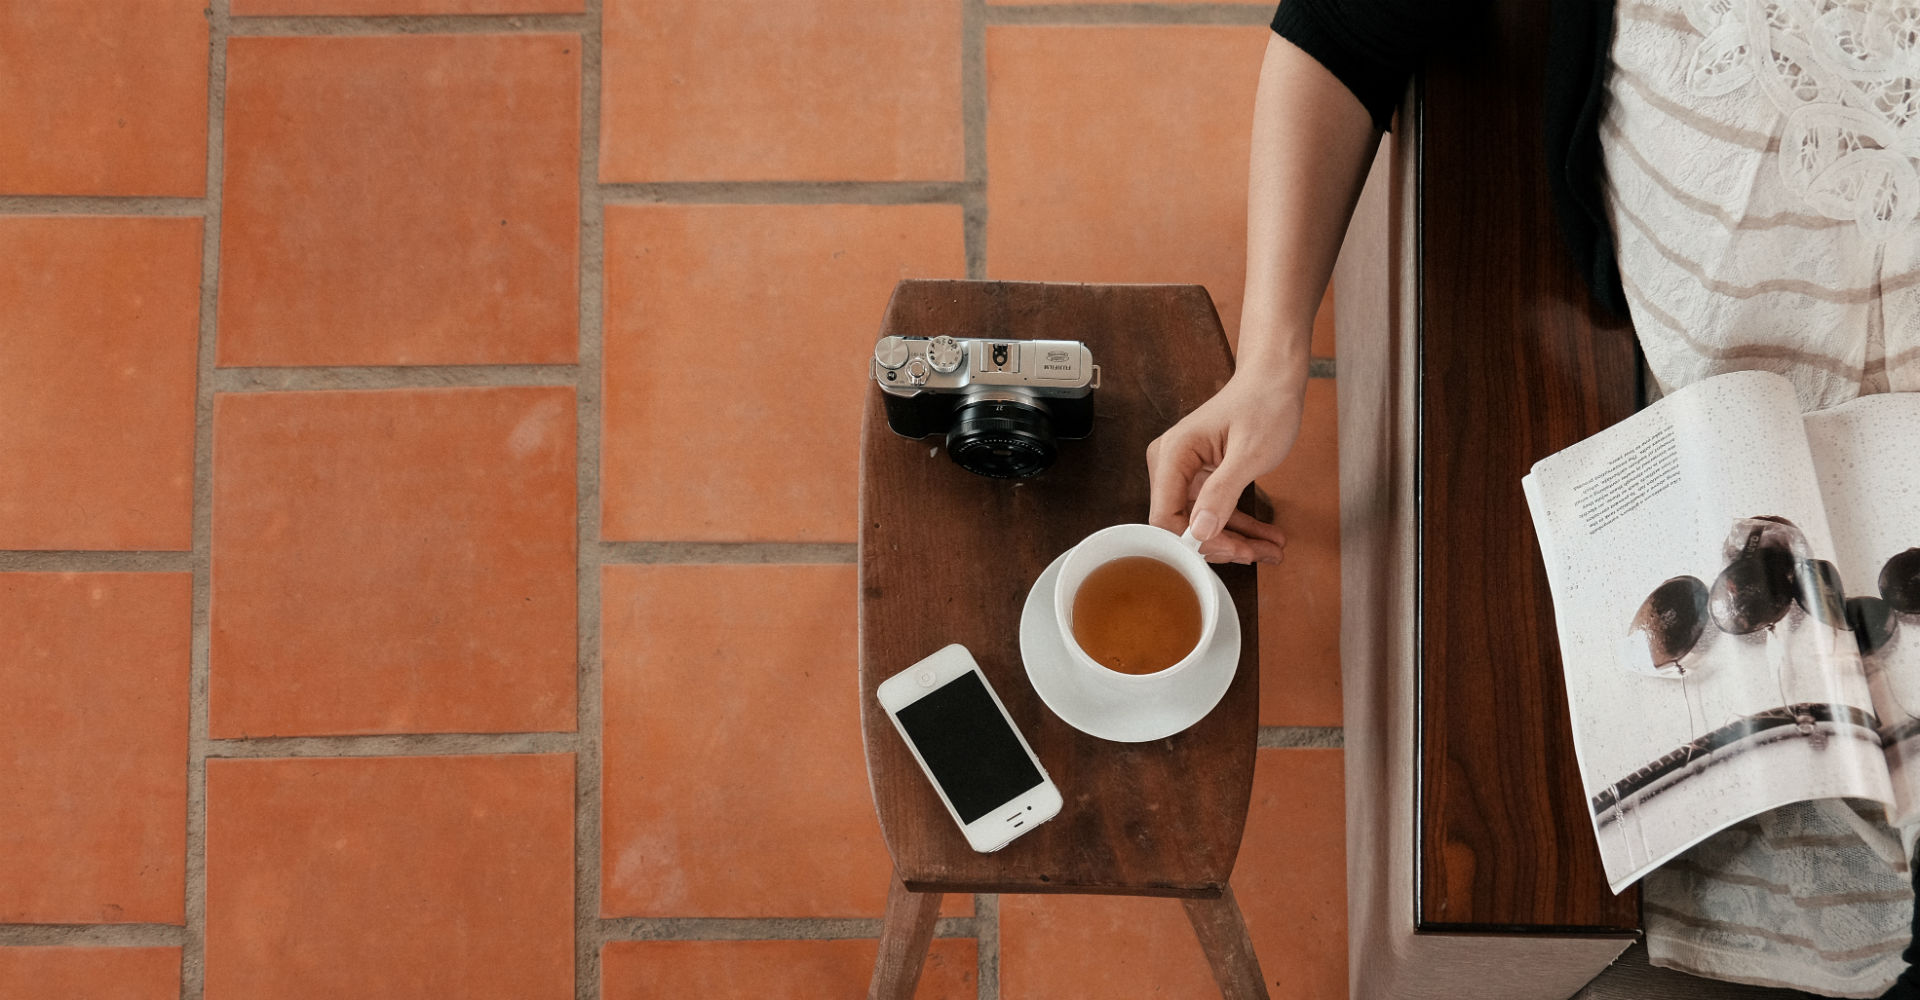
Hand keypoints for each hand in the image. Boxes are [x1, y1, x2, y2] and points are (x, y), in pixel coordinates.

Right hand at [1145, 371, 1300, 564]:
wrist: (1274, 379)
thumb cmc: (1264, 405)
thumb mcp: (1250, 453)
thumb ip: (1222, 493)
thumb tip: (1199, 532)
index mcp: (1173, 455)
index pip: (1166, 517)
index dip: (1196, 542)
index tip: (1232, 551)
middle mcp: (1170, 464)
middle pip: (1184, 524)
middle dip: (1222, 544)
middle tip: (1259, 554)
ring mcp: (1185, 472)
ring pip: (1203, 522)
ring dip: (1237, 539)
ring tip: (1271, 550)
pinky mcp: (1201, 476)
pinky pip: (1215, 510)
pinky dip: (1240, 526)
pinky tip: (1266, 538)